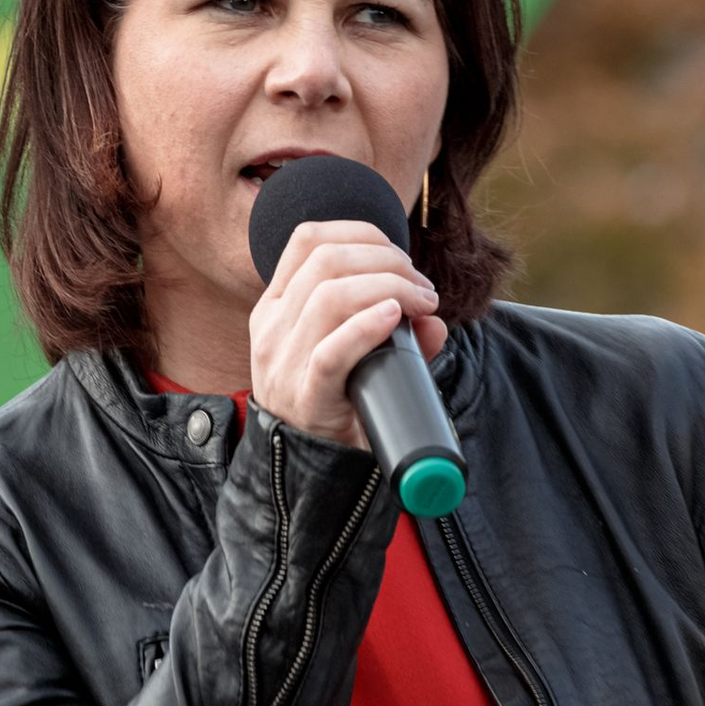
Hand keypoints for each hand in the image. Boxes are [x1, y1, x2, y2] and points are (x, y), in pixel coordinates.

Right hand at [248, 220, 447, 448]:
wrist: (309, 472)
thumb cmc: (334, 403)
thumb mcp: (351, 355)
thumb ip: (392, 332)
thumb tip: (433, 317)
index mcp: (275, 307)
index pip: (307, 240)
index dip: (360, 233)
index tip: (400, 255)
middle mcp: (271, 328)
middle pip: (326, 261)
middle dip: (386, 260)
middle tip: (422, 287)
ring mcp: (282, 363)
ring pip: (329, 297)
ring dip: (389, 288)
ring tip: (422, 304)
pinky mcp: (304, 397)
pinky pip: (331, 352)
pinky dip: (368, 326)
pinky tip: (396, 317)